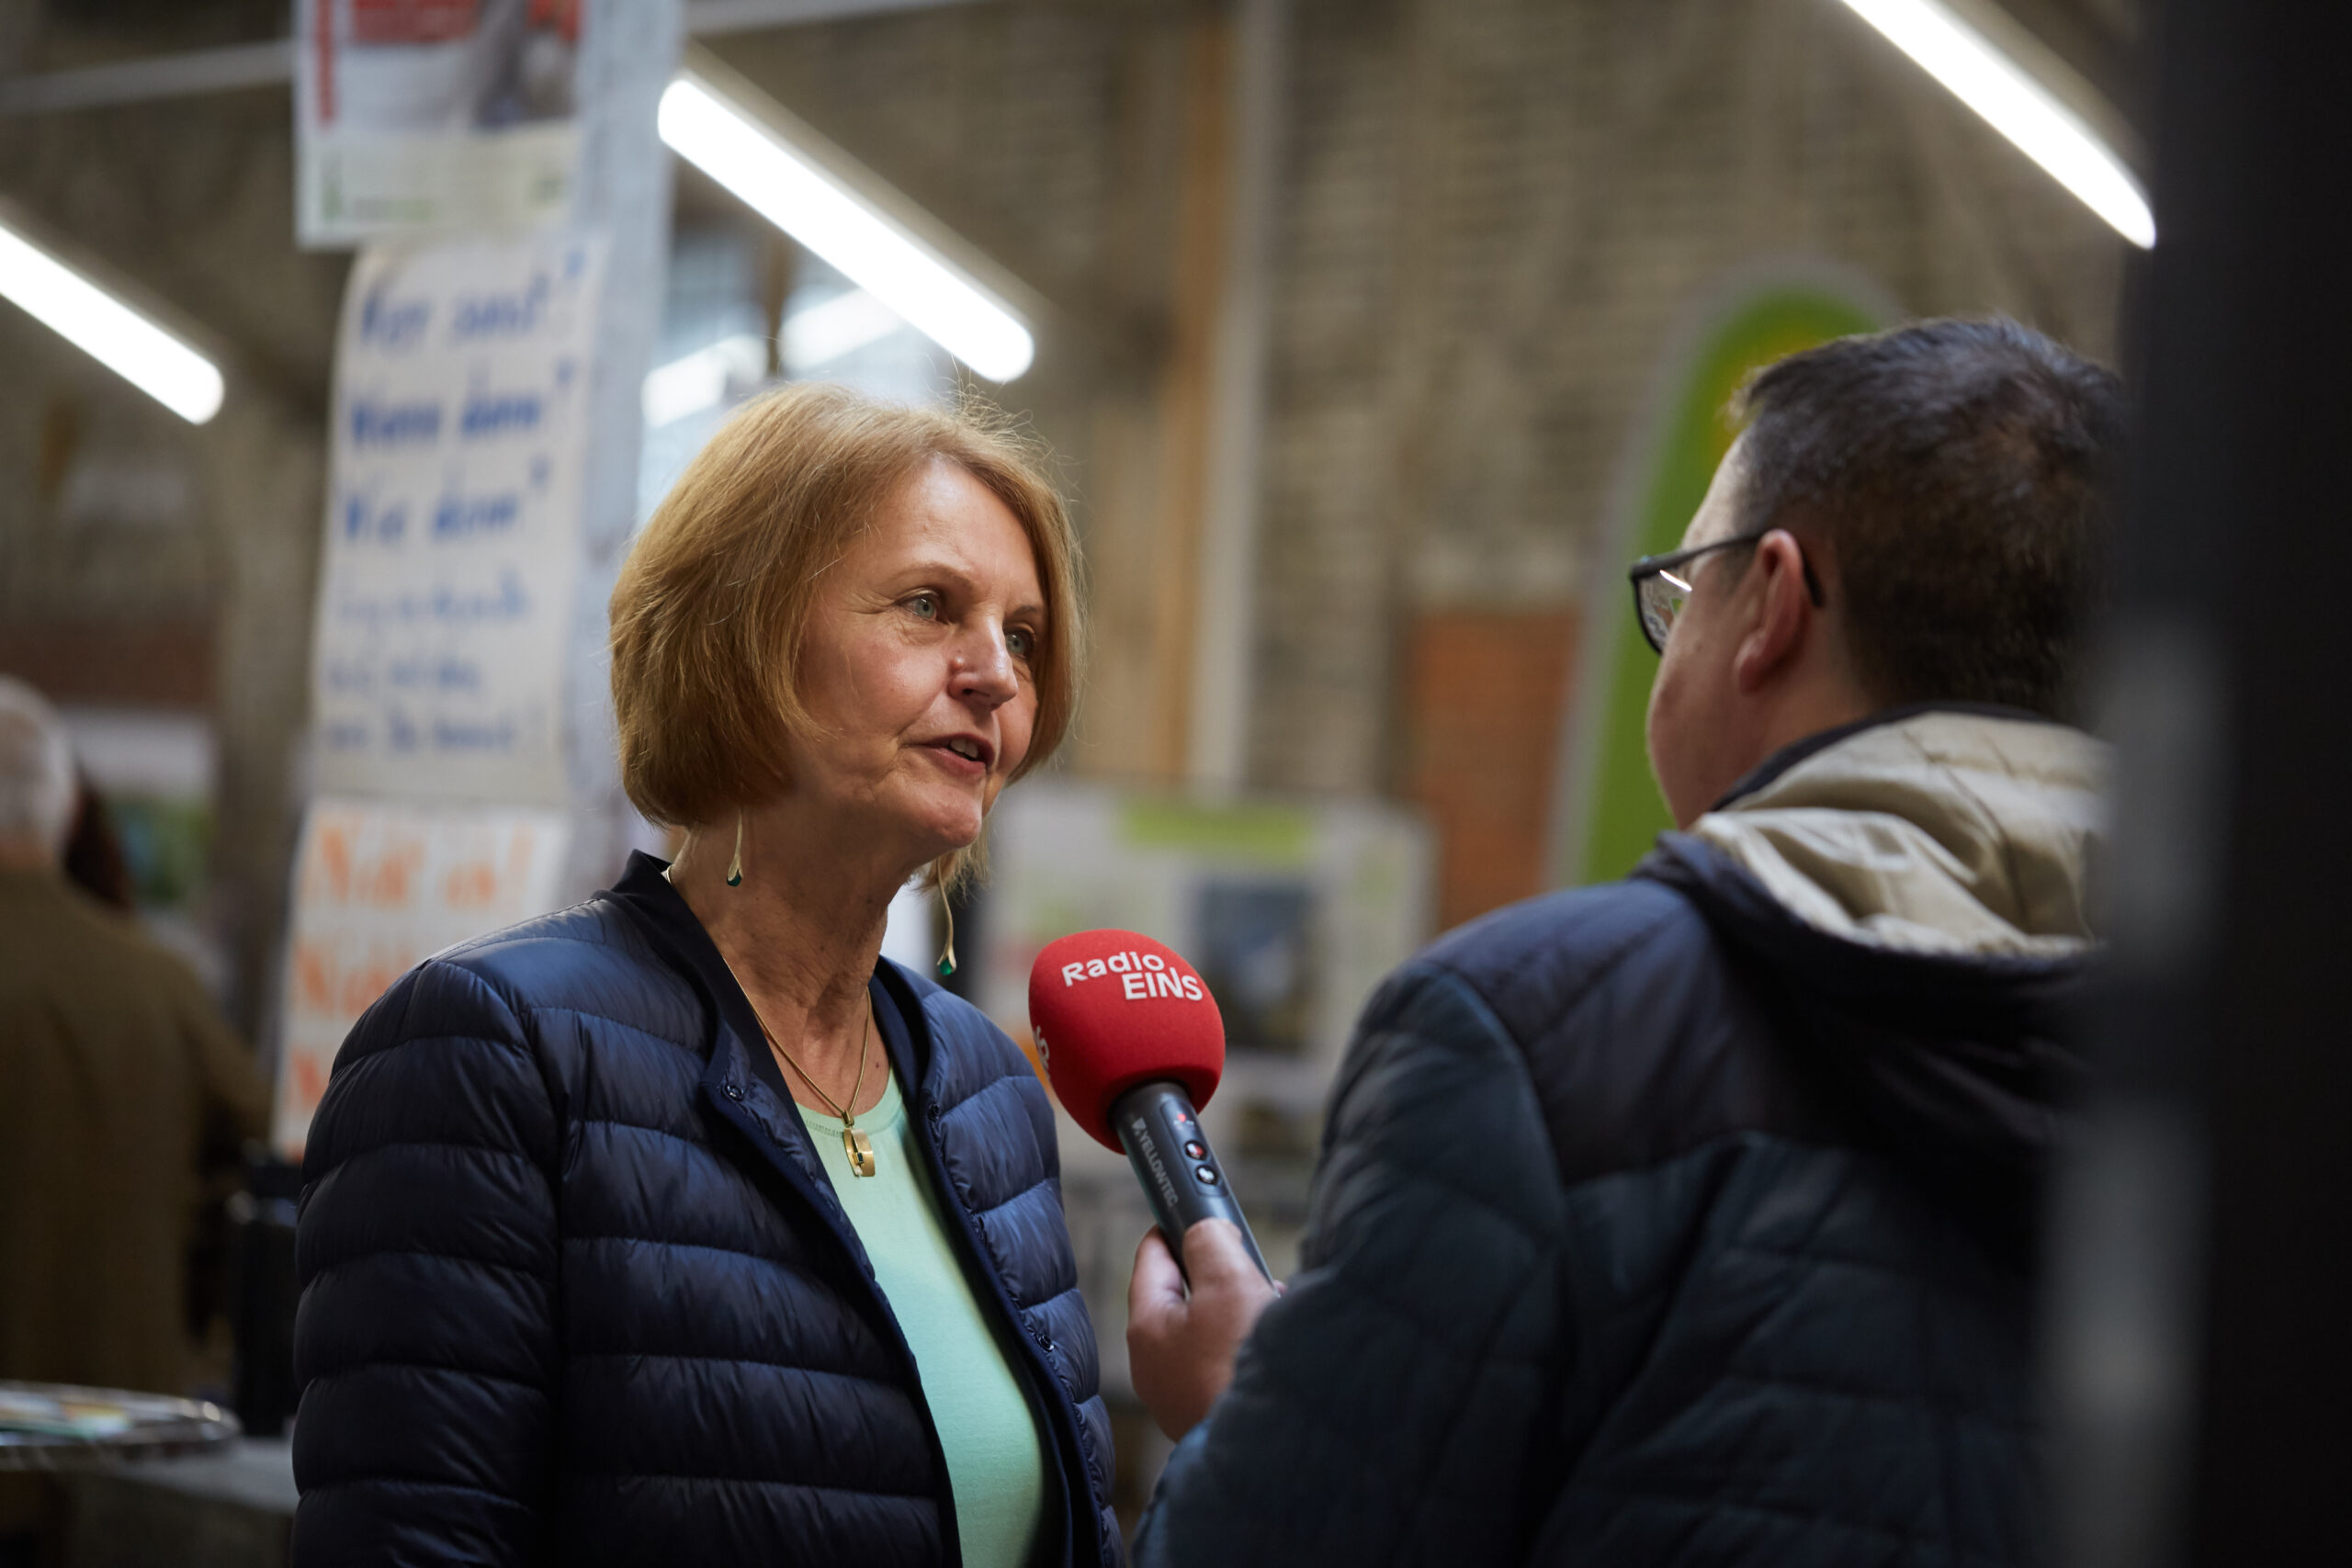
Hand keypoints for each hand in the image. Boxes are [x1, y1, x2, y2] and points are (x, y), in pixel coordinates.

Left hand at [1126, 1219, 1281, 1440]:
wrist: (1268, 1448)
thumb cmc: (1240, 1369)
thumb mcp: (1228, 1282)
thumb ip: (1211, 1242)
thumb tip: (1206, 1230)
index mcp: (1147, 1326)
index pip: (1152, 1255)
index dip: (1178, 1226)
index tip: (1200, 1209)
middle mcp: (1156, 1363)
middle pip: (1185, 1294)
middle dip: (1222, 1274)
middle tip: (1251, 1267)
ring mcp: (1181, 1392)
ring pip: (1210, 1330)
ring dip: (1241, 1312)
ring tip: (1273, 1309)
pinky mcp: (1209, 1411)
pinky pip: (1225, 1362)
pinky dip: (1248, 1346)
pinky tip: (1276, 1347)